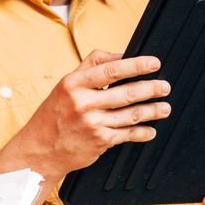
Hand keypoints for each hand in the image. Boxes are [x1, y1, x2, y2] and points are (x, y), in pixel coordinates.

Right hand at [2, 51, 168, 180]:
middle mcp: (83, 103)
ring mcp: (92, 124)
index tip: (154, 63)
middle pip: (127, 93)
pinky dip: (142, 132)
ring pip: (132, 114)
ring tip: (165, 107)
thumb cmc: (54, 114)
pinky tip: (150, 130)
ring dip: (153, 110)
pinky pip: (128, 135)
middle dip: (151, 89)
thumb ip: (91, 66)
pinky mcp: (100, 142)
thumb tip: (120, 55)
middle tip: (164, 86)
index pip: (111, 70)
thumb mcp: (65, 85)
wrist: (40, 150)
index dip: (136, 65)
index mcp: (74, 84)